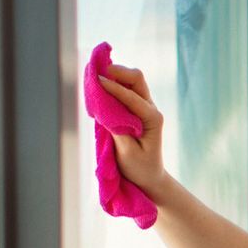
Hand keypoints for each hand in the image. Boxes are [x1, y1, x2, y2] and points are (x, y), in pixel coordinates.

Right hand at [94, 63, 169, 196]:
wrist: (148, 175)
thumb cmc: (140, 167)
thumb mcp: (127, 152)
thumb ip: (117, 129)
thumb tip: (104, 108)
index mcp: (153, 118)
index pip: (132, 97)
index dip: (113, 87)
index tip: (95, 81)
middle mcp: (151, 108)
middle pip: (136, 79)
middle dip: (117, 72)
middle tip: (97, 73)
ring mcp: (144, 106)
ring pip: (131, 80)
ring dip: (114, 75)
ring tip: (95, 77)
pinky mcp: (134, 108)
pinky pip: (125, 89)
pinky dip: (112, 83)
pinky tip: (98, 86)